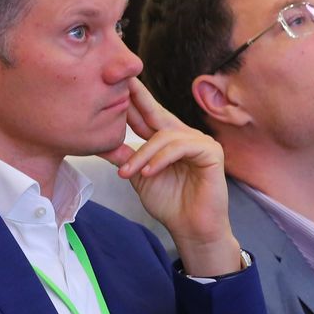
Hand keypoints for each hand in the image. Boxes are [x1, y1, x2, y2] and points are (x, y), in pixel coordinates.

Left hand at [98, 78, 242, 275]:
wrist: (191, 229)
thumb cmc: (169, 204)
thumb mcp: (139, 176)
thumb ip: (125, 157)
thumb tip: (101, 140)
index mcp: (167, 139)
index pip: (146, 116)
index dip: (131, 102)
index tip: (112, 85)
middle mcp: (183, 135)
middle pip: (157, 113)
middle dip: (138, 98)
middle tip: (121, 84)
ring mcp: (199, 141)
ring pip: (164, 136)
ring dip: (142, 155)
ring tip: (128, 172)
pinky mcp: (211, 152)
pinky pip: (180, 147)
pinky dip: (161, 159)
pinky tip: (148, 172)